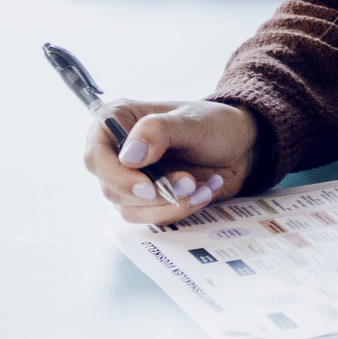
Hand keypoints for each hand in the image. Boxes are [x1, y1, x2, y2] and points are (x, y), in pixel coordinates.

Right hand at [85, 99, 258, 224]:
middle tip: (189, 182)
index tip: (147, 186)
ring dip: (170, 203)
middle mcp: (119, 152)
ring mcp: (132, 179)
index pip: (96, 154)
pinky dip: (178, 210)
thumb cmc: (214, 124)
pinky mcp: (149, 200)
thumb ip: (159, 132)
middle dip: (153, 193)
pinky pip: (152, 217)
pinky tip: (204, 192)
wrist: (241, 146)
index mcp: (119, 121)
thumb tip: (127, 157)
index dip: (116, 176)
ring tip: (203, 186)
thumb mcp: (192, 121)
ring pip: (130, 209)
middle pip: (111, 188)